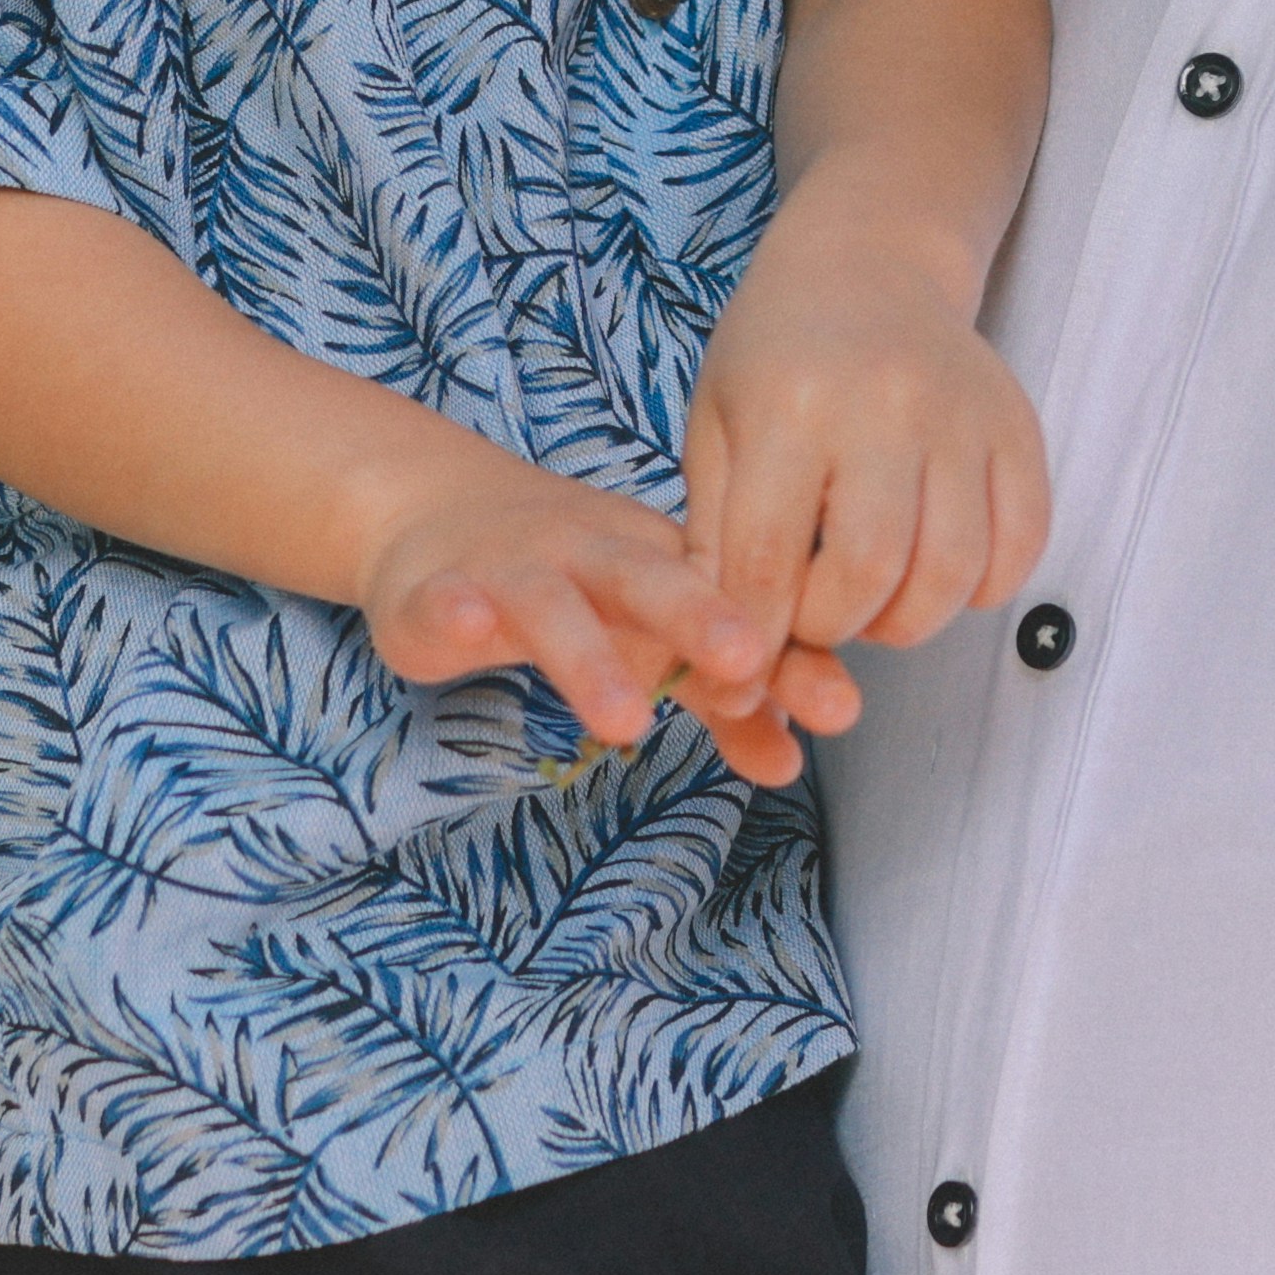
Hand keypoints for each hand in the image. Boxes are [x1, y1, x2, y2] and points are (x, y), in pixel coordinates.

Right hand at [351, 434, 834, 784]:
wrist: (437, 514)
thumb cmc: (572, 582)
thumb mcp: (652, 636)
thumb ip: (723, 700)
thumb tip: (792, 760)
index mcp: (658, 562)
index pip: (729, 601)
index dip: (779, 653)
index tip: (838, 705)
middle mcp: (592, 555)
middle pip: (651, 580)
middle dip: (700, 618)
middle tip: (747, 663)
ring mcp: (512, 569)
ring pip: (552, 607)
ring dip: (589, 658)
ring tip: (627, 722)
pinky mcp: (437, 591)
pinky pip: (448, 599)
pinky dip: (459, 609)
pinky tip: (471, 624)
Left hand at [679, 213, 1052, 675]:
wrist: (868, 264)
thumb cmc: (776, 355)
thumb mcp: (714, 428)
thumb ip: (714, 540)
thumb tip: (727, 662)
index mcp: (790, 404)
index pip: (769, 559)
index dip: (756, 633)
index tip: (747, 664)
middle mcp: (883, 406)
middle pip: (869, 570)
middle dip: (833, 627)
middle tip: (816, 618)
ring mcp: (962, 415)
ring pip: (951, 570)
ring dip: (907, 620)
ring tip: (873, 603)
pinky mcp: (1018, 428)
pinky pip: (1021, 545)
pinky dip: (981, 588)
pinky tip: (934, 573)